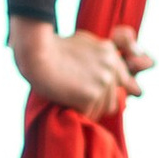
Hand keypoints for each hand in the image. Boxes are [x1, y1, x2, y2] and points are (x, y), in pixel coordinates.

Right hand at [11, 19, 153, 120]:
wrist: (36, 54)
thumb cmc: (53, 48)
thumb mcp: (83, 43)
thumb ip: (100, 56)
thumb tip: (113, 75)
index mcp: (110, 53)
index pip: (122, 82)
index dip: (106, 90)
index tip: (92, 92)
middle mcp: (111, 67)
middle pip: (113, 99)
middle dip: (98, 102)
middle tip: (78, 99)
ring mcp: (102, 82)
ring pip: (103, 110)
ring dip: (89, 110)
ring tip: (71, 101)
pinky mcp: (90, 96)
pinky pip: (89, 115)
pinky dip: (78, 114)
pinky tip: (67, 105)